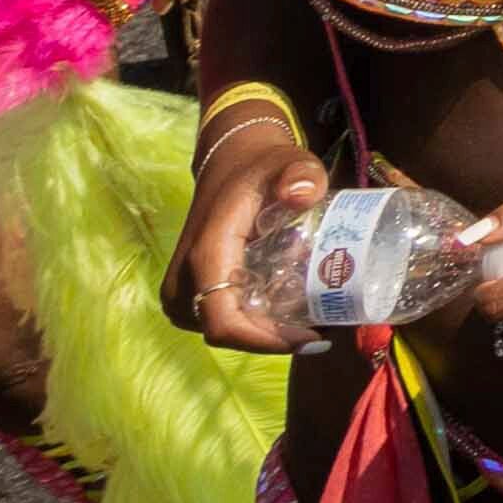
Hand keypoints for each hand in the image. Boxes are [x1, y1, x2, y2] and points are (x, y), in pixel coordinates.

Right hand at [174, 118, 327, 354]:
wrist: (230, 162)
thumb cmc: (262, 166)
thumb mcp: (288, 161)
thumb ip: (301, 173)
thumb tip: (302, 194)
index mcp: (205, 255)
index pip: (225, 322)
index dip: (265, 340)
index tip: (311, 337)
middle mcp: (184, 280)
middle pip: (228, 331)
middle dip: (273, 339)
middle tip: (322, 330)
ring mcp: (180, 290)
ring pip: (224, 329)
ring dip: (264, 333)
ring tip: (310, 322)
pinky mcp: (187, 293)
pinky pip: (220, 319)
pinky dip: (252, 323)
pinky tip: (287, 316)